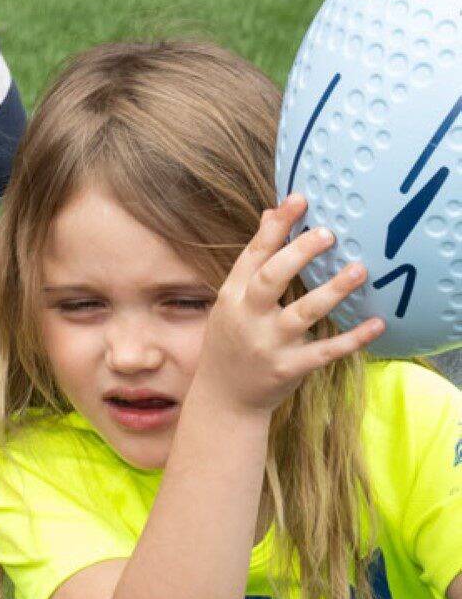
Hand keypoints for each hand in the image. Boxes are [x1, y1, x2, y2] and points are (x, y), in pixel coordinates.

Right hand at [194, 193, 381, 423]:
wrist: (223, 397)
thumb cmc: (231, 342)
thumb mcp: (232, 301)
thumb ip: (253, 261)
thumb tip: (271, 213)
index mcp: (232, 297)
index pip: (253, 255)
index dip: (275, 227)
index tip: (298, 201)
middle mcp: (247, 318)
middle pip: (271, 278)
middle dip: (299, 254)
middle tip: (328, 234)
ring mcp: (268, 344)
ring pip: (302, 313)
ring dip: (332, 291)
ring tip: (359, 270)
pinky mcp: (289, 368)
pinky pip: (326, 351)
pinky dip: (352, 339)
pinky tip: (376, 324)